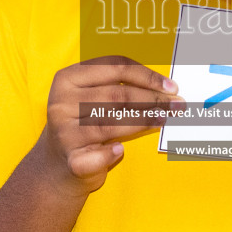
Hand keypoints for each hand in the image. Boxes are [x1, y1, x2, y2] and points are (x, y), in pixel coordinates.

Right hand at [35, 55, 182, 196]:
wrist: (55, 164)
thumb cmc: (83, 124)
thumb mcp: (91, 98)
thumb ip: (119, 87)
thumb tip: (164, 88)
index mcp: (67, 78)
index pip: (114, 67)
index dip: (146, 76)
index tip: (171, 87)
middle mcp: (61, 103)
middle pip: (117, 95)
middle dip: (153, 99)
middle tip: (177, 105)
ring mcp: (64, 132)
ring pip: (112, 123)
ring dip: (144, 121)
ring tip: (164, 119)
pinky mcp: (71, 160)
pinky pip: (98, 155)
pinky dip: (111, 153)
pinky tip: (121, 150)